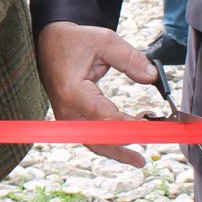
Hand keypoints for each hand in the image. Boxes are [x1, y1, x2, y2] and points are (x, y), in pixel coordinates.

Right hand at [36, 22, 149, 167]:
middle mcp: (67, 109)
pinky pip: (90, 138)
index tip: (151, 126)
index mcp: (73, 91)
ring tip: (139, 159)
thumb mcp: (105, 41)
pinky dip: (109, 143)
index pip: (104, 116)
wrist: (49, 43)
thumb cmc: (75, 42)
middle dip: (124, 147)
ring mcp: (67, 118)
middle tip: (148, 154)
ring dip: (117, 151)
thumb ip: (130, 59)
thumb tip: (153, 77)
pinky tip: (127, 142)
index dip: (128, 125)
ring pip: (93, 144)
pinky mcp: (70, 120)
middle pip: (97, 139)